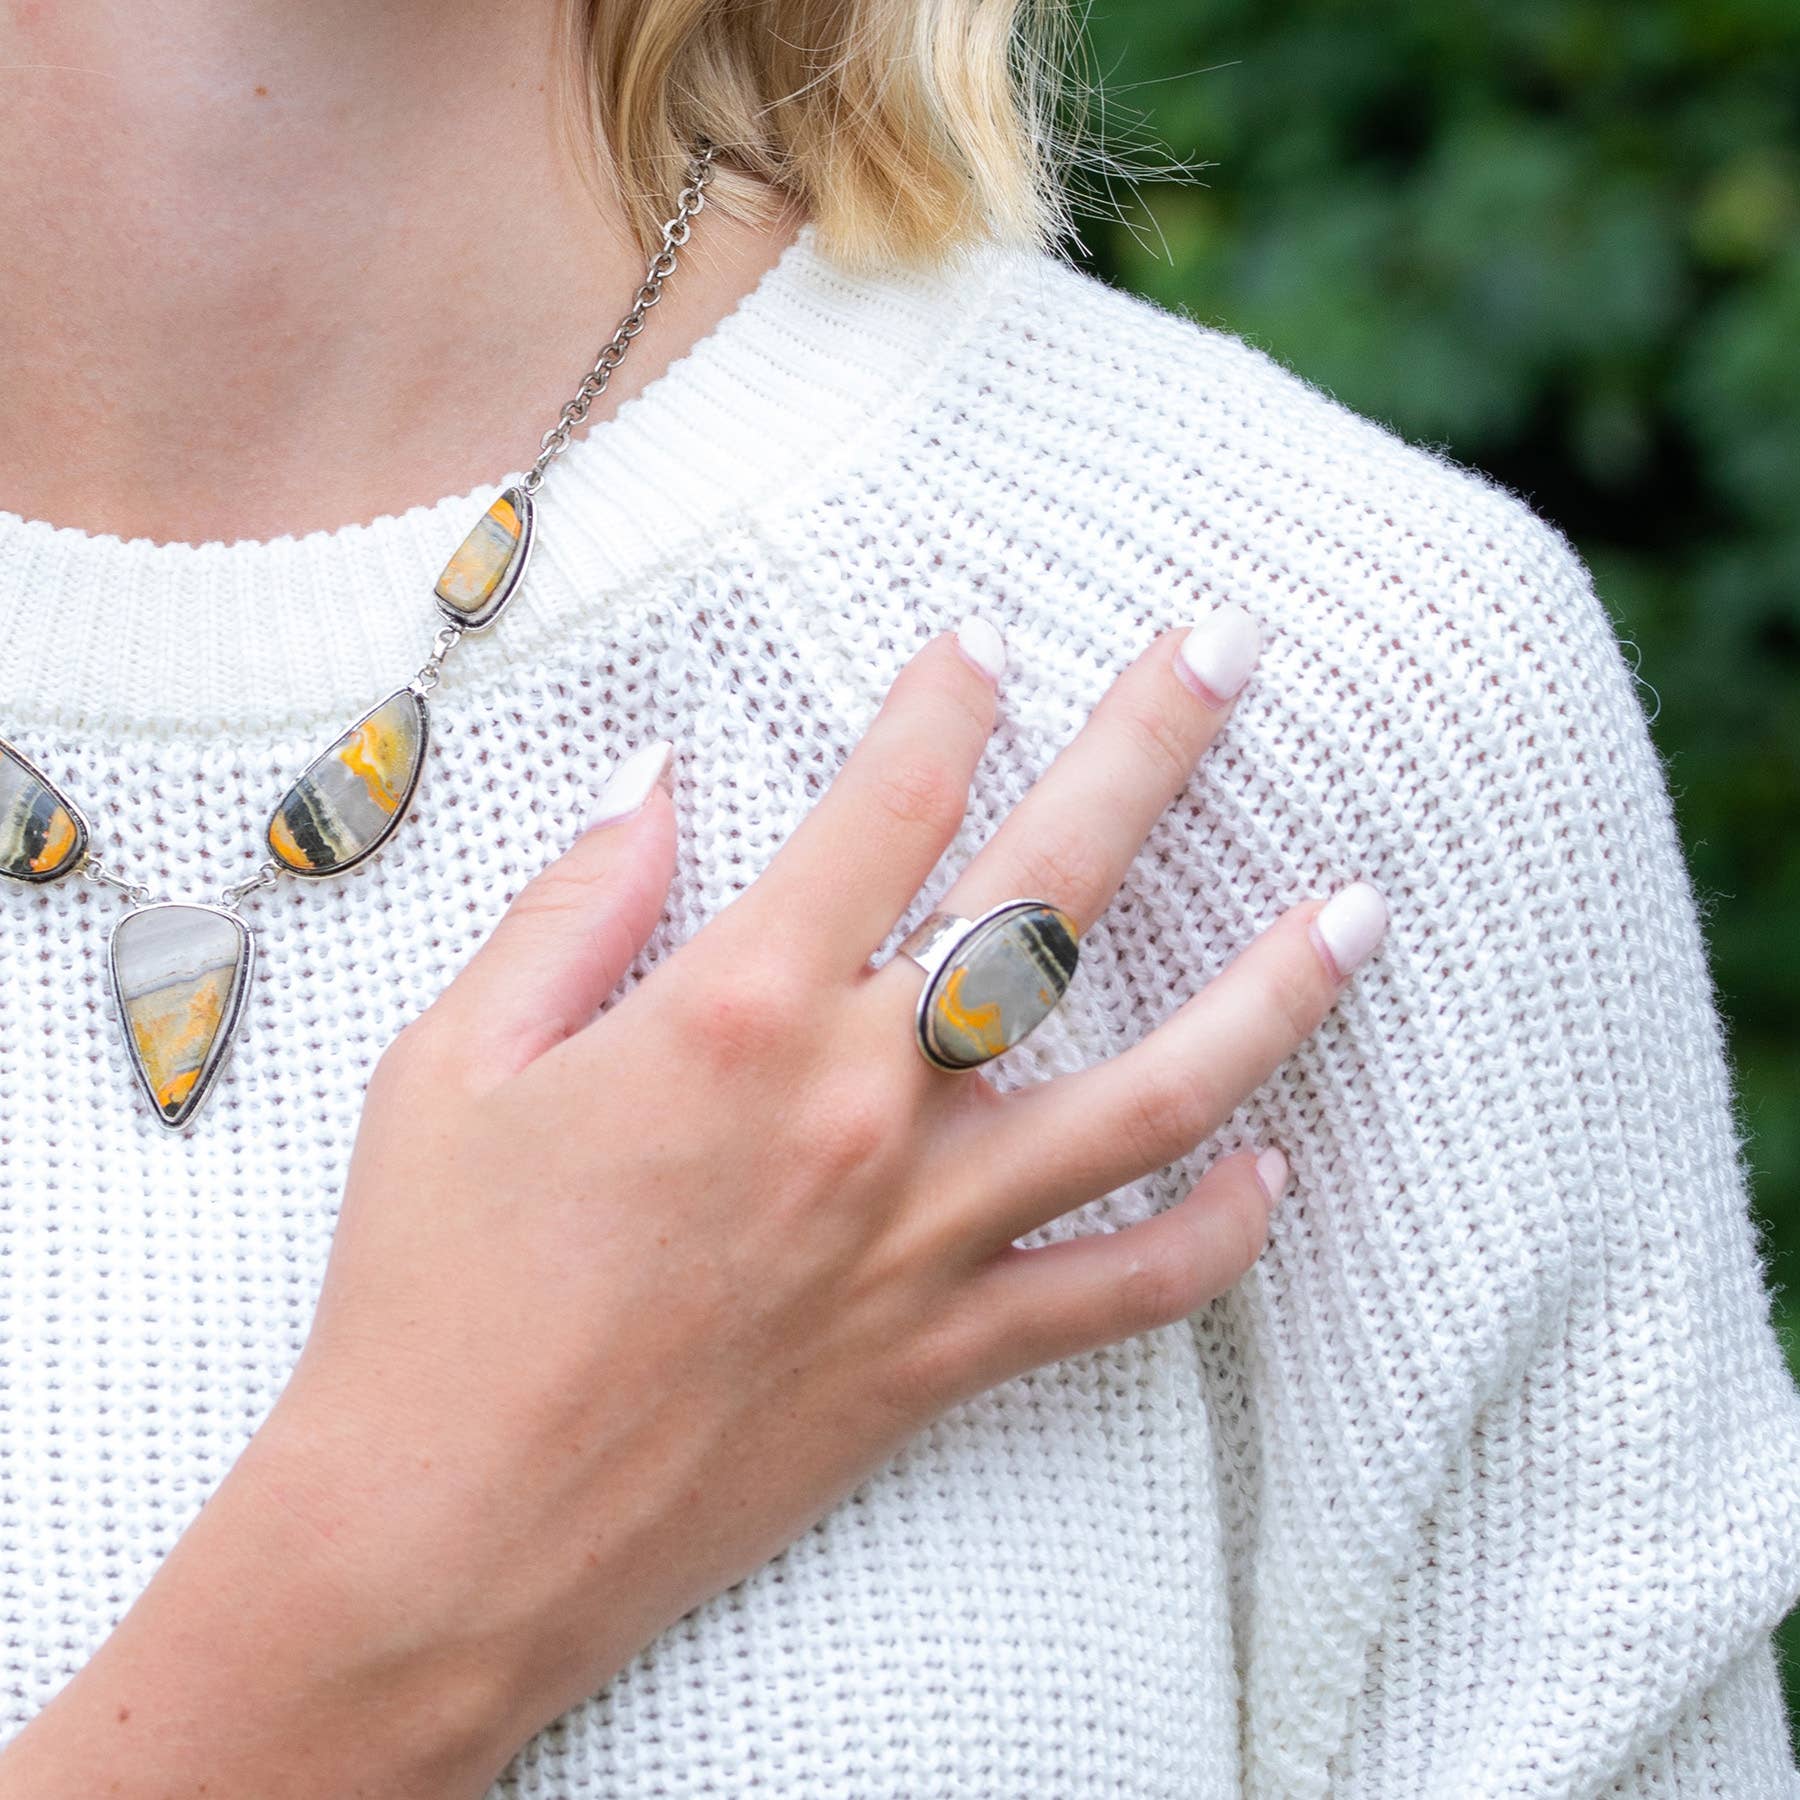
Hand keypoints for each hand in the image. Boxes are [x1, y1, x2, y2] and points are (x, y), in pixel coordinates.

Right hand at [0, 608, 1388, 1798]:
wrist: (450, 1532)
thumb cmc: (431, 1288)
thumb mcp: (454, 1061)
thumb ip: (577, 902)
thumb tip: (659, 779)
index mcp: (732, 1010)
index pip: (885, 801)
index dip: (943, 697)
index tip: (982, 641)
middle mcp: (859, 1105)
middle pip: (1049, 894)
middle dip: (1150, 750)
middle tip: (1228, 649)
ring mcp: (921, 1236)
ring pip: (1151, 1096)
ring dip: (1269, 995)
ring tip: (1364, 910)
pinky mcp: (941, 1353)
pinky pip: (1120, 1295)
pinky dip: (1213, 1238)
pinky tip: (1274, 1175)